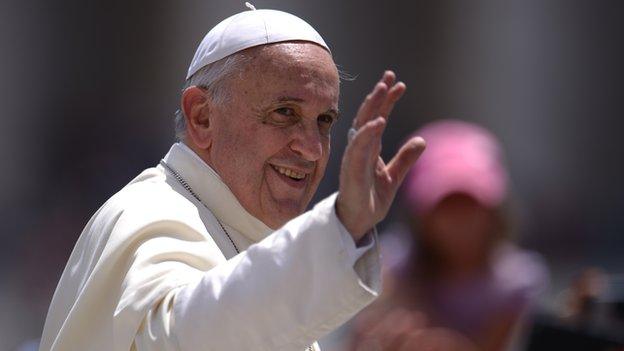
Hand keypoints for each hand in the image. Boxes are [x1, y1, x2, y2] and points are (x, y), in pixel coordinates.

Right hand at [336, 71, 425, 239]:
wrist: (358, 222)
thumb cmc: (372, 200)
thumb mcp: (394, 177)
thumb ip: (405, 159)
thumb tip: (422, 141)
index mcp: (370, 148)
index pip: (378, 118)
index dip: (387, 101)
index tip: (399, 83)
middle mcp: (360, 149)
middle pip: (368, 115)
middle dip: (378, 95)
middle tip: (389, 75)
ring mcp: (354, 158)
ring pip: (362, 126)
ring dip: (372, 106)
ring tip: (383, 89)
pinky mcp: (351, 170)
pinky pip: (358, 148)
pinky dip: (367, 133)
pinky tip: (378, 120)